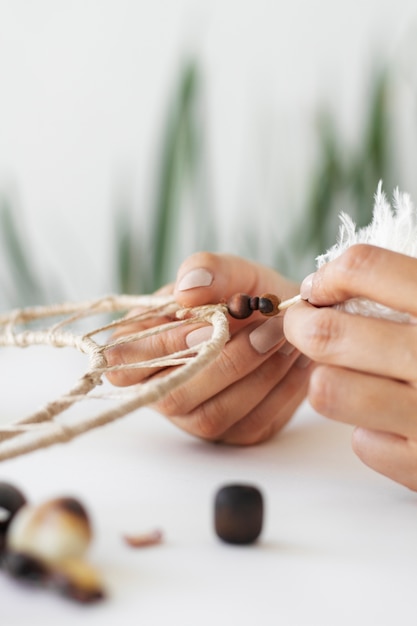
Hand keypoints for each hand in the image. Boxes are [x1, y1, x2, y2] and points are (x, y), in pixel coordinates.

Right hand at [107, 252, 310, 444]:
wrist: (290, 320)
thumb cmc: (248, 294)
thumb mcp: (231, 272)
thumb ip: (208, 270)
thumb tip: (188, 289)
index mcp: (141, 346)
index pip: (125, 362)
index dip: (165, 347)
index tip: (209, 325)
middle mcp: (161, 388)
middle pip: (173, 395)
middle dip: (222, 362)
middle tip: (266, 328)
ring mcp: (196, 417)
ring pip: (212, 414)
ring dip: (254, 375)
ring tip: (283, 339)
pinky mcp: (234, 433)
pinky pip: (250, 425)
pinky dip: (277, 392)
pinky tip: (292, 361)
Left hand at [284, 244, 416, 489]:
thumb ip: (411, 291)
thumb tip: (340, 280)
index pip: (364, 269)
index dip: (328, 275)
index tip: (319, 287)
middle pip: (328, 334)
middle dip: (301, 325)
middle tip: (303, 324)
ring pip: (328, 390)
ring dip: (329, 379)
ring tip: (348, 375)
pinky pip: (363, 442)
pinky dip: (370, 431)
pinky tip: (396, 422)